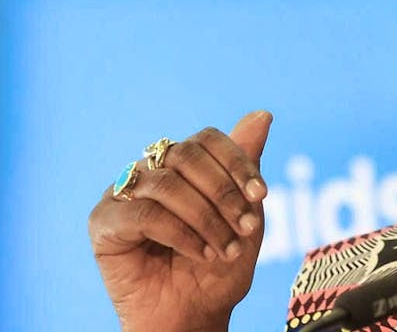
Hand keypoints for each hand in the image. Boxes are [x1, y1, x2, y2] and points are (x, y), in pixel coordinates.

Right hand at [88, 111, 272, 331]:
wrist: (195, 316)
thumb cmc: (220, 266)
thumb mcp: (246, 214)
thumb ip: (248, 164)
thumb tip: (263, 113)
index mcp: (184, 165)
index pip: (207, 139)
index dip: (237, 161)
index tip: (262, 194)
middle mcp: (151, 172)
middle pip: (186, 154)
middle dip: (224, 192)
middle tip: (246, 227)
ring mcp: (124, 193)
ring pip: (167, 184)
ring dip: (206, 218)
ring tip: (224, 249)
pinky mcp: (104, 221)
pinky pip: (143, 213)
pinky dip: (180, 233)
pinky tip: (201, 253)